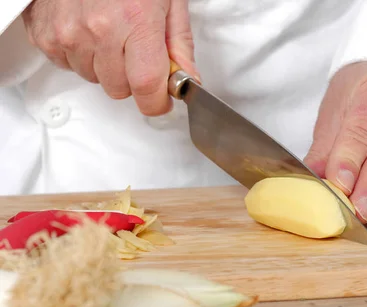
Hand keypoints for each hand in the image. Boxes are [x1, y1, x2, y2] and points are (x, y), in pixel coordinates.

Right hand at [22, 0, 199, 115]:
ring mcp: (68, 33)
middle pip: (119, 89)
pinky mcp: (45, 35)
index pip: (147, 86)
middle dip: (132, 79)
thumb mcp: (169, 1)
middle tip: (134, 50)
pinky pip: (68, 66)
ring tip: (109, 33)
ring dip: (105, 66)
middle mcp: (99, 29)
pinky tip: (88, 30)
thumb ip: (180, 46)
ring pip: (94, 79)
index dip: (157, 102)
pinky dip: (81, 55)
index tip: (162, 101)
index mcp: (136, 21)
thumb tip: (186, 81)